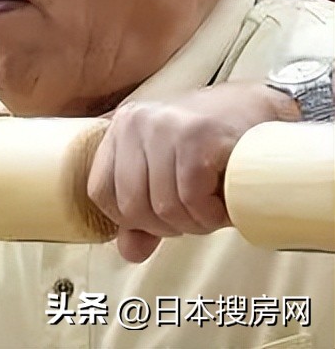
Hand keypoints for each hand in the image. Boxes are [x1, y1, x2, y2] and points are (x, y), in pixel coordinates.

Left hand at [86, 82, 298, 262]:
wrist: (262, 109)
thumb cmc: (213, 144)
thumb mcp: (169, 172)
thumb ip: (145, 214)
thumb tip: (129, 253)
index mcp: (120, 128)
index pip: (99, 192)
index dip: (128, 220)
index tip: (160, 220)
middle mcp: (136, 122)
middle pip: (131, 206)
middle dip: (167, 227)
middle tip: (196, 218)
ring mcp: (165, 126)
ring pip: (163, 207)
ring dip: (195, 223)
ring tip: (214, 210)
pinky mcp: (198, 136)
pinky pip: (191, 199)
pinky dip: (211, 215)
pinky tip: (225, 206)